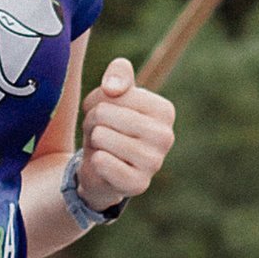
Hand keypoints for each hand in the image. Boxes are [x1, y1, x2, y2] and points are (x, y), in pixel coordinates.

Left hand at [76, 54, 175, 209]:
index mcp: (164, 110)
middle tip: (99, 131)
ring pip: (100, 136)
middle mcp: (166, 136)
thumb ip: (118, 73)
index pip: (114, 92)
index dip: (96, 100)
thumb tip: (113, 88)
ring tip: (102, 146)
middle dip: (92, 121)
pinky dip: (95, 162)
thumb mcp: (113, 92)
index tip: (103, 112)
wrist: (102, 167)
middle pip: (104, 113)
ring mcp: (154, 162)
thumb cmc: (110, 125)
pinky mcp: (138, 184)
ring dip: (92, 141)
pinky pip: (102, 162)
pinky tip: (104, 165)